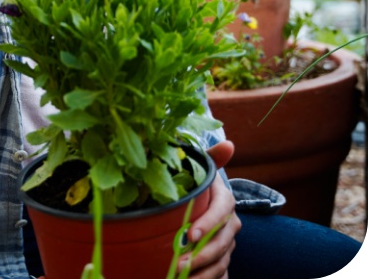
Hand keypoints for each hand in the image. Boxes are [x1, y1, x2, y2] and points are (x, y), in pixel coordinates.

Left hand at [178, 141, 241, 278]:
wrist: (203, 203)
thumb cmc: (198, 183)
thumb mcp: (202, 168)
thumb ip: (212, 158)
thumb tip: (229, 144)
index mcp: (226, 201)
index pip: (223, 212)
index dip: (209, 223)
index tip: (192, 233)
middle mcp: (231, 224)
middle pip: (222, 243)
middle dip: (201, 255)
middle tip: (178, 262)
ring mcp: (228, 244)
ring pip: (222, 263)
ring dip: (203, 273)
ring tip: (180, 276)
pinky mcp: (222, 260)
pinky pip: (220, 275)